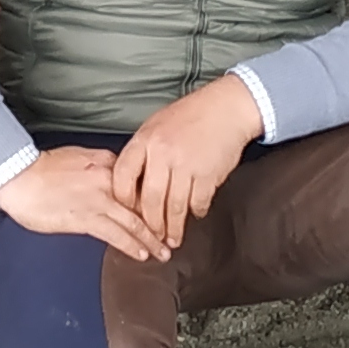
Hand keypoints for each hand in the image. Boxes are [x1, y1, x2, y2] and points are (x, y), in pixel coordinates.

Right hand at [0, 146, 164, 262]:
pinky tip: (141, 254)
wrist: (19, 175)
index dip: (154, 200)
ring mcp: (99, 201)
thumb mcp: (80, 156)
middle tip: (173, 237)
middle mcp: (109, 182)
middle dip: (161, 224)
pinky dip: (132, 245)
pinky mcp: (87, 218)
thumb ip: (101, 166)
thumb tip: (114, 176)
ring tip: (163, 252)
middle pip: (143, 205)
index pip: (140, 184)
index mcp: (108, 164)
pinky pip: (117, 234)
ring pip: (135, 223)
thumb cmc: (43, 168)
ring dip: (152, 240)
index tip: (164, 211)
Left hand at [116, 75, 263, 248]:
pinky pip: (198, 202)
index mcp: (145, 140)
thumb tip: (132, 185)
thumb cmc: (190, 116)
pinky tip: (195, 215)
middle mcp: (162, 153)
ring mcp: (186, 165)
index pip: (122, 176)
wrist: (226, 108)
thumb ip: (143, 153)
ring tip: (172, 239)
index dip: (122, 199)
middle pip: (150, 199)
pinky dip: (196, 212)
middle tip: (152, 237)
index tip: (126, 213)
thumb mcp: (156, 126)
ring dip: (173, 227)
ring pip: (174, 206)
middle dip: (151, 224)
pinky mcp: (208, 174)